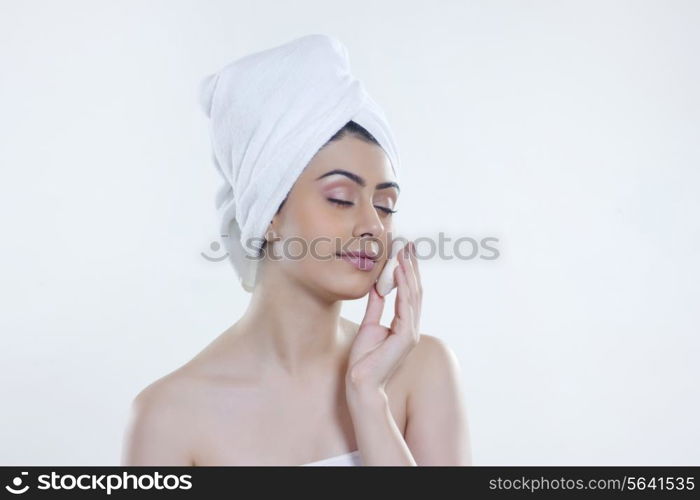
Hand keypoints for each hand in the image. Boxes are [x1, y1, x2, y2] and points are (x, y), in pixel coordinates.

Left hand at [345, 242, 422, 393]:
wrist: (360, 382)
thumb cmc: (363, 359)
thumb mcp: (369, 325)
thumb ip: (376, 306)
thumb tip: (376, 286)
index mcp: (404, 325)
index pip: (409, 293)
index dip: (407, 271)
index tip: (403, 251)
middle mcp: (412, 327)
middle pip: (415, 290)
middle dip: (412, 266)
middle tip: (408, 244)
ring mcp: (411, 332)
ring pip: (413, 294)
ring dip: (409, 271)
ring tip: (404, 251)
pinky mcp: (406, 336)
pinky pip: (406, 305)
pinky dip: (403, 286)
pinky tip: (399, 271)